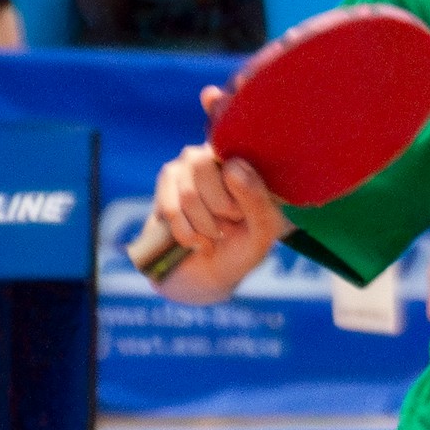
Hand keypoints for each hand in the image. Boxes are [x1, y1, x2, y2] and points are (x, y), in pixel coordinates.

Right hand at [147, 137, 287, 298]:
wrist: (211, 275)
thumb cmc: (244, 246)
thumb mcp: (265, 229)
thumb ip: (256, 199)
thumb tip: (230, 168)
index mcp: (246, 157)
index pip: (234, 158)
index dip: (240, 195)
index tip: (248, 214)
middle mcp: (212, 154)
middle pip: (203, 165)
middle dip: (220, 208)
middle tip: (230, 224)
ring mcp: (184, 167)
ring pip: (188, 194)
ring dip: (206, 226)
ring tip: (215, 235)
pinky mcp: (164, 190)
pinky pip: (171, 210)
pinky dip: (188, 235)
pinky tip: (199, 241)